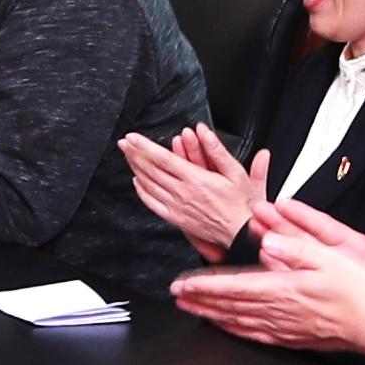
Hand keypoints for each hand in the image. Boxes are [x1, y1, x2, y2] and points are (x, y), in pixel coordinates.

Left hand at [118, 124, 269, 259]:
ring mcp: (177, 206)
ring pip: (149, 185)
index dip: (144, 146)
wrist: (240, 233)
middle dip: (134, 154)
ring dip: (136, 169)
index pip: (163, 158)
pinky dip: (142, 191)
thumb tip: (203, 131)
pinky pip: (153, 203)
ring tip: (128, 157)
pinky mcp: (175, 218)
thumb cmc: (240, 203)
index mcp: (196, 179)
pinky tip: (138, 182)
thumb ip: (217, 150)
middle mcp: (183, 192)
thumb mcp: (235, 172)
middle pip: (151, 170)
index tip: (132, 137)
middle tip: (124, 143)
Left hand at [169, 202, 364, 358]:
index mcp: (284, 288)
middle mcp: (278, 310)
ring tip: (191, 310)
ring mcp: (283, 327)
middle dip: (199, 301)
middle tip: (177, 297)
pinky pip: (254, 335)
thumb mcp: (329, 258)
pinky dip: (234, 331)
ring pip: (237, 321)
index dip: (204, 286)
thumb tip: (268, 240)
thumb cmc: (355, 292)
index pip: (233, 287)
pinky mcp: (290, 337)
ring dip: (211, 315)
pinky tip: (224, 327)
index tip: (183, 285)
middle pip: (228, 305)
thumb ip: (296, 247)